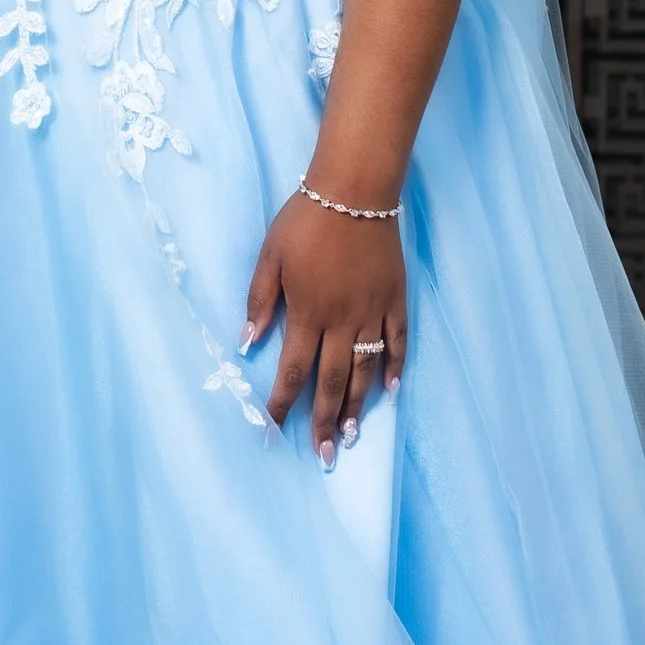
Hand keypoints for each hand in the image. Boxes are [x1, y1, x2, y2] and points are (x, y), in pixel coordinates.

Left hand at [242, 188, 406, 465]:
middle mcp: (341, 320)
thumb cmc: (306, 220)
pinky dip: (395, 367)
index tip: (276, 431)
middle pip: (333, 382)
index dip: (283, 404)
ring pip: (365, 369)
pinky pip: (397, 341)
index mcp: (307, 312)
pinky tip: (391, 391)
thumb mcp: (270, 257)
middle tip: (326, 454)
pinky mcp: (395, 298)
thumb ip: (259, 301)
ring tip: (353, 436)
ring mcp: (372, 311)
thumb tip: (247, 344)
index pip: (292, 370)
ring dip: (359, 406)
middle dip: (326, 421)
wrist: (355, 190)